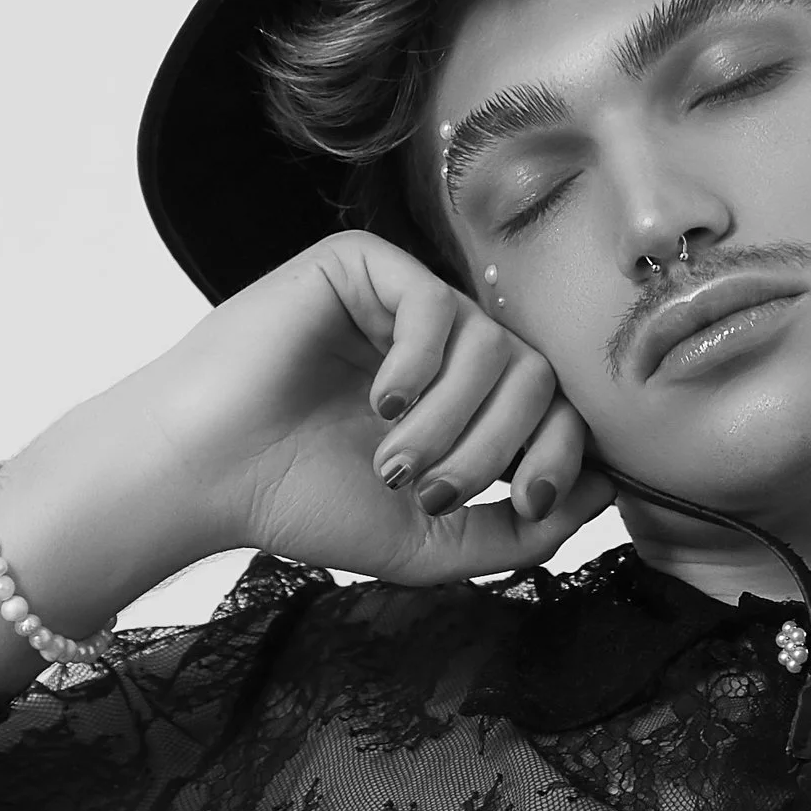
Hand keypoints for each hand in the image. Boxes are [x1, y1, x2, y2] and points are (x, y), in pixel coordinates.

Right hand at [129, 231, 613, 582]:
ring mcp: (401, 302)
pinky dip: (419, 365)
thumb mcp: (432, 542)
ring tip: (391, 462)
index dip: (557, 456)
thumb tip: (606, 490)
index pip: (554, 408)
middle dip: (497, 446)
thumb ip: (519, 529)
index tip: (519, 503)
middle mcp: (441, 345)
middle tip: (432, 492)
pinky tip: (380, 403)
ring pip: (493, 344)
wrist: (204, 477)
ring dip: (453, 421)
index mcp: (462, 401)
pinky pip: (434, 302)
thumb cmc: (302, 505)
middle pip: (536, 374)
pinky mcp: (359, 268)